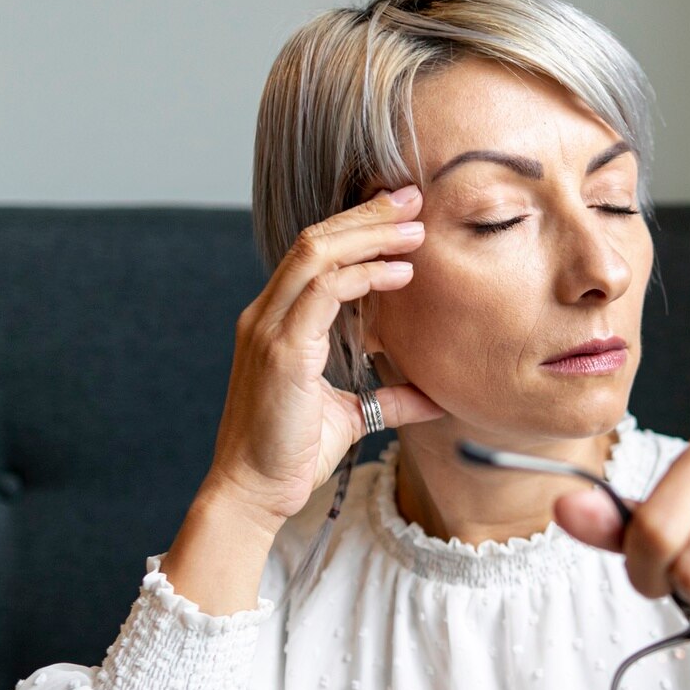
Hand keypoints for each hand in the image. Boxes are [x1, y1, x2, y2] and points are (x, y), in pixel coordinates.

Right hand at [200, 185, 446, 528]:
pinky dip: (362, 276)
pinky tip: (398, 273)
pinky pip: (322, 293)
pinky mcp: (281, 352)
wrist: (252, 493)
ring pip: (316, 254)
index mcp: (278, 322)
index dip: (357, 228)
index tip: (402, 215)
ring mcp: (270, 330)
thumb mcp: (351, 418)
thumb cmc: (291, 455)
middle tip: (412, 196)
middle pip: (315, 240)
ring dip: (369, 235)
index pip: (315, 255)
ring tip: (414, 228)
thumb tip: (437, 394)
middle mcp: (268, 316)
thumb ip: (390, 398)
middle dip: (366, 215)